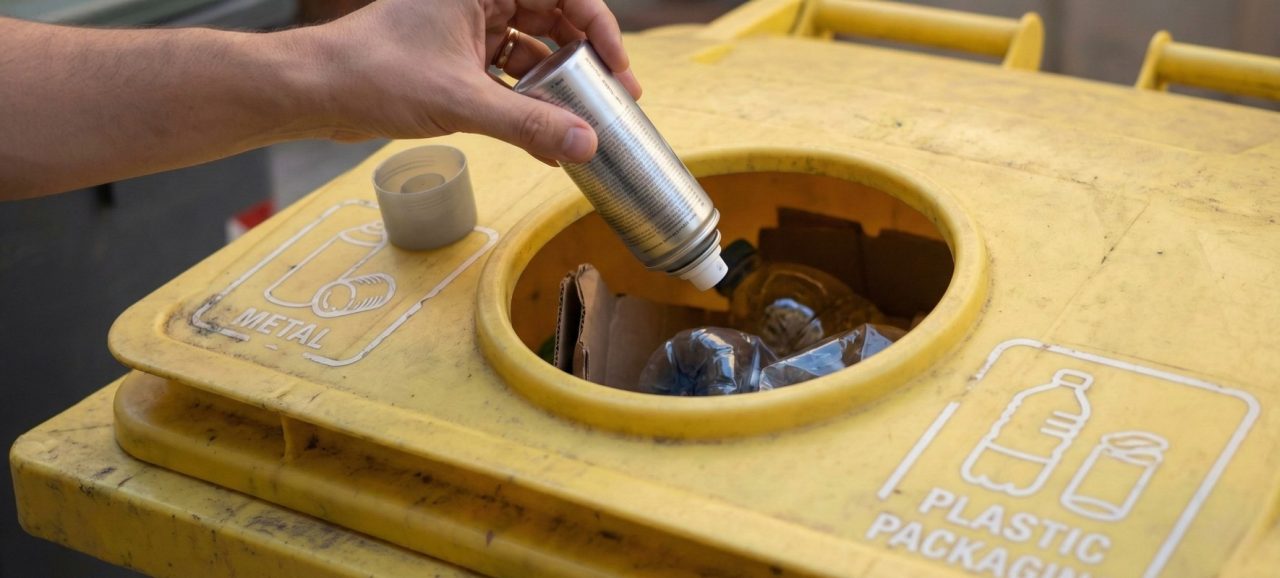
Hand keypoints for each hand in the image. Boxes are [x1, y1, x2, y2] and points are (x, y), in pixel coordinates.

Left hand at [299, 0, 642, 163]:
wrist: (316, 91)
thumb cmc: (375, 72)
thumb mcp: (462, 101)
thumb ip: (529, 124)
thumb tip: (586, 145)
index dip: (600, 28)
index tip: (620, 69)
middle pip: (553, 21)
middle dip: (586, 62)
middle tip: (616, 99)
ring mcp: (467, 30)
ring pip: (531, 53)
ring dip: (558, 88)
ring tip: (585, 124)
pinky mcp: (456, 61)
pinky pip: (507, 78)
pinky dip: (527, 105)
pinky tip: (547, 140)